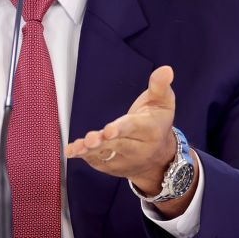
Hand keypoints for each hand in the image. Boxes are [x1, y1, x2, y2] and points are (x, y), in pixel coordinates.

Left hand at [64, 66, 186, 202]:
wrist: (160, 158)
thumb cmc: (157, 122)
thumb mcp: (163, 102)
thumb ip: (160, 86)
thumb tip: (166, 69)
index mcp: (151, 130)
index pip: (134, 128)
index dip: (121, 129)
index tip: (109, 130)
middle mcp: (139, 149)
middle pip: (119, 145)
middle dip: (102, 143)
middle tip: (89, 140)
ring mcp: (126, 161)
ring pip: (106, 156)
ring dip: (90, 152)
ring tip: (76, 148)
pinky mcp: (113, 168)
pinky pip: (98, 163)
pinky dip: (85, 157)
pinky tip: (73, 150)